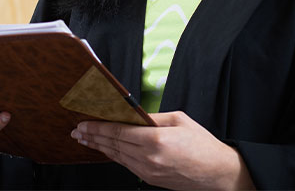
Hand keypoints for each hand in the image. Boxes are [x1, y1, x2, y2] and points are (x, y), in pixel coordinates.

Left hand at [71, 111, 254, 190]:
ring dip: (99, 147)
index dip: (99, 127)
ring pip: (117, 157)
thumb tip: (132, 114)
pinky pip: (127, 165)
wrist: (218, 172)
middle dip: (93, 137)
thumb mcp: (178, 119)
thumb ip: (153, 117)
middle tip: (77, 131)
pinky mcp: (151, 180)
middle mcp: (149, 158)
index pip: (119, 132)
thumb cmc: (201, 142)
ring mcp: (149, 172)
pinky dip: (113, 156)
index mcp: (156, 140)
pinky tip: (105, 150)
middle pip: (114, 146)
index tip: (84, 123)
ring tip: (85, 140)